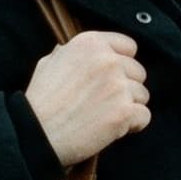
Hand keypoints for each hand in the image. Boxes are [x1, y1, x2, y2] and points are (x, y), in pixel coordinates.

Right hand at [21, 31, 148, 165]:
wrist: (36, 135)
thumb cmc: (40, 103)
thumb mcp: (48, 65)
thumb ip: (69, 54)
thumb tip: (73, 50)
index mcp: (89, 44)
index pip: (128, 47)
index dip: (122, 64)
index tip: (112, 78)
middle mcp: (107, 60)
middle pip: (138, 72)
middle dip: (126, 88)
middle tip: (105, 103)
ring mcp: (117, 85)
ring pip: (142, 95)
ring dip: (129, 107)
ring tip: (105, 117)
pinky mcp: (124, 111)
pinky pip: (144, 116)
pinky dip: (133, 125)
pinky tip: (114, 129)